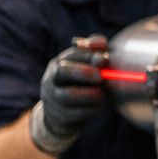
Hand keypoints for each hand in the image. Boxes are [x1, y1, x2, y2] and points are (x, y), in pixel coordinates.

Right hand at [30, 35, 108, 156]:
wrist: (62, 114)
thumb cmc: (82, 84)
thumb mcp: (87, 65)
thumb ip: (95, 51)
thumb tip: (102, 42)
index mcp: (61, 63)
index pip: (72, 54)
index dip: (89, 55)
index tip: (105, 59)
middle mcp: (53, 78)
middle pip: (62, 71)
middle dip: (83, 72)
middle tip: (100, 77)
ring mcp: (52, 98)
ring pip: (66, 95)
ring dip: (89, 94)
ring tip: (102, 94)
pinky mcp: (58, 115)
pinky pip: (73, 113)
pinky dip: (90, 110)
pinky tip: (100, 106)